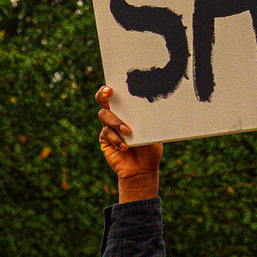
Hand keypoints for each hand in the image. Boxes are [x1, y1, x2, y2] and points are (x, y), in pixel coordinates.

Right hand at [97, 86, 162, 201]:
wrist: (143, 169)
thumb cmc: (151, 149)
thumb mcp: (153, 131)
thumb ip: (149, 119)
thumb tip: (154, 102)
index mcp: (129, 112)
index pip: (118, 97)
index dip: (110, 89)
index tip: (112, 87)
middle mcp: (116, 117)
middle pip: (103, 101)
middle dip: (103, 94)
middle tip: (109, 93)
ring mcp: (108, 128)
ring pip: (104, 116)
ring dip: (116, 122)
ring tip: (128, 131)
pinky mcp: (105, 140)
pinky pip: (107, 133)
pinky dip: (117, 139)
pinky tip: (126, 146)